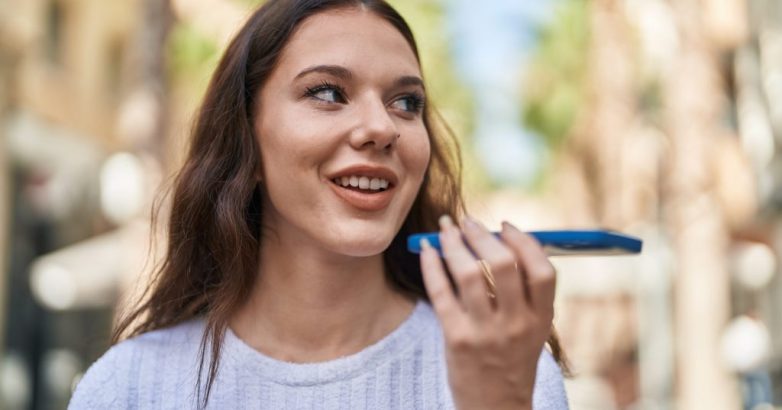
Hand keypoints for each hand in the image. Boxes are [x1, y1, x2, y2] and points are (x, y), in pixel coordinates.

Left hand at [419, 215, 555, 409]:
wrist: (493, 408)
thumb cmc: (510, 360)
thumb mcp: (531, 329)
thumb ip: (523, 291)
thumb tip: (497, 238)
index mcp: (541, 319)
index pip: (542, 270)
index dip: (524, 241)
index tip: (506, 225)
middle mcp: (516, 325)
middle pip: (505, 264)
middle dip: (482, 235)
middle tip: (467, 221)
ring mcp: (485, 333)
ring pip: (469, 274)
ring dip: (455, 243)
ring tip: (446, 230)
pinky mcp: (456, 339)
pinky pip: (441, 292)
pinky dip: (432, 265)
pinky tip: (427, 251)